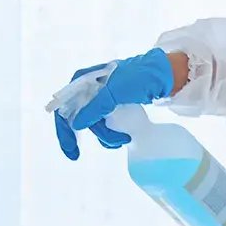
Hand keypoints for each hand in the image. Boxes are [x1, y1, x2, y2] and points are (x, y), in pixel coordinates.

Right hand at [53, 49, 174, 160]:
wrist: (162, 76)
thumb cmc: (138, 78)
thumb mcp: (114, 92)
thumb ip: (95, 108)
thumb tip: (76, 124)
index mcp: (81, 81)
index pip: (64, 109)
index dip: (65, 131)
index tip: (72, 150)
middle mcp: (87, 90)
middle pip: (81, 120)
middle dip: (98, 134)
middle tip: (114, 146)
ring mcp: (100, 99)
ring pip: (95, 125)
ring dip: (108, 136)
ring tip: (125, 138)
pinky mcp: (113, 107)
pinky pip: (106, 125)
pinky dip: (112, 134)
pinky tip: (123, 138)